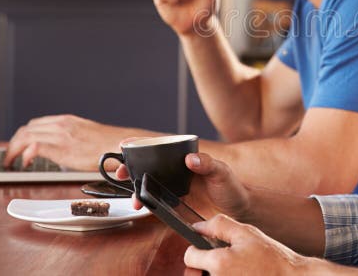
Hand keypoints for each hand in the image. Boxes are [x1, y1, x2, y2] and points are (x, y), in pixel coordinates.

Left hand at [4, 115, 123, 169]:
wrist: (120, 145)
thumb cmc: (106, 144)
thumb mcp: (83, 134)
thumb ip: (68, 137)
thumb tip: (58, 147)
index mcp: (66, 120)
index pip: (34, 125)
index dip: (21, 137)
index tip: (18, 148)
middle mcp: (61, 125)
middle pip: (26, 130)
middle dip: (14, 144)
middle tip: (10, 157)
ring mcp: (61, 135)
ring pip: (26, 137)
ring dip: (14, 150)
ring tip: (12, 162)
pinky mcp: (63, 148)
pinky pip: (35, 147)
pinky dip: (26, 154)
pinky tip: (26, 163)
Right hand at [118, 152, 250, 217]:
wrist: (238, 211)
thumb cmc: (232, 187)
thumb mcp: (222, 172)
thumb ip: (208, 164)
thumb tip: (190, 159)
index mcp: (186, 159)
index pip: (161, 148)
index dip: (141, 146)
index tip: (125, 145)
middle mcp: (177, 172)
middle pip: (148, 167)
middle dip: (130, 168)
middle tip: (119, 172)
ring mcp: (175, 189)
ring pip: (149, 186)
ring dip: (137, 190)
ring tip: (135, 198)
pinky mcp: (175, 205)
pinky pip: (156, 203)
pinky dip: (147, 205)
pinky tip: (144, 207)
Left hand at [183, 215, 318, 275]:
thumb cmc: (272, 258)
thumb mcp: (247, 233)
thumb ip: (219, 225)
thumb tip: (197, 227)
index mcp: (219, 263)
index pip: (189, 257)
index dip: (197, 250)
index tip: (208, 250)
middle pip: (192, 275)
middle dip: (201, 267)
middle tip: (218, 264)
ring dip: (211, 275)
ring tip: (231, 271)